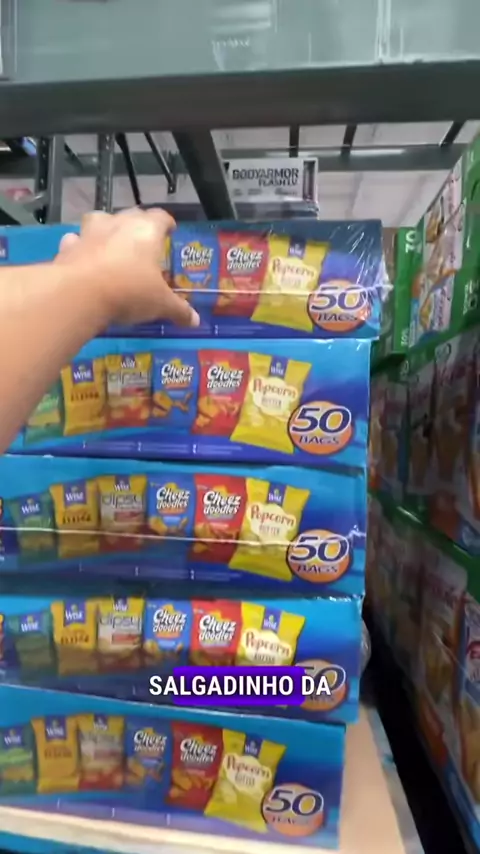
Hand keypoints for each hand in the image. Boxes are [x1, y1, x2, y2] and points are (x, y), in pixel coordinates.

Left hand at [56, 208, 199, 328]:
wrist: (80, 294)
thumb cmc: (130, 291)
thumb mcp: (160, 304)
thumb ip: (178, 310)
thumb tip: (196, 321)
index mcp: (147, 230)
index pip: (161, 217)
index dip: (167, 223)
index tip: (170, 230)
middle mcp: (119, 223)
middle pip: (132, 214)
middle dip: (138, 225)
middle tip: (143, 242)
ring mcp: (90, 231)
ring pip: (100, 219)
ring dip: (106, 228)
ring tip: (111, 244)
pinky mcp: (69, 246)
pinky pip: (76, 240)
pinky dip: (80, 246)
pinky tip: (83, 258)